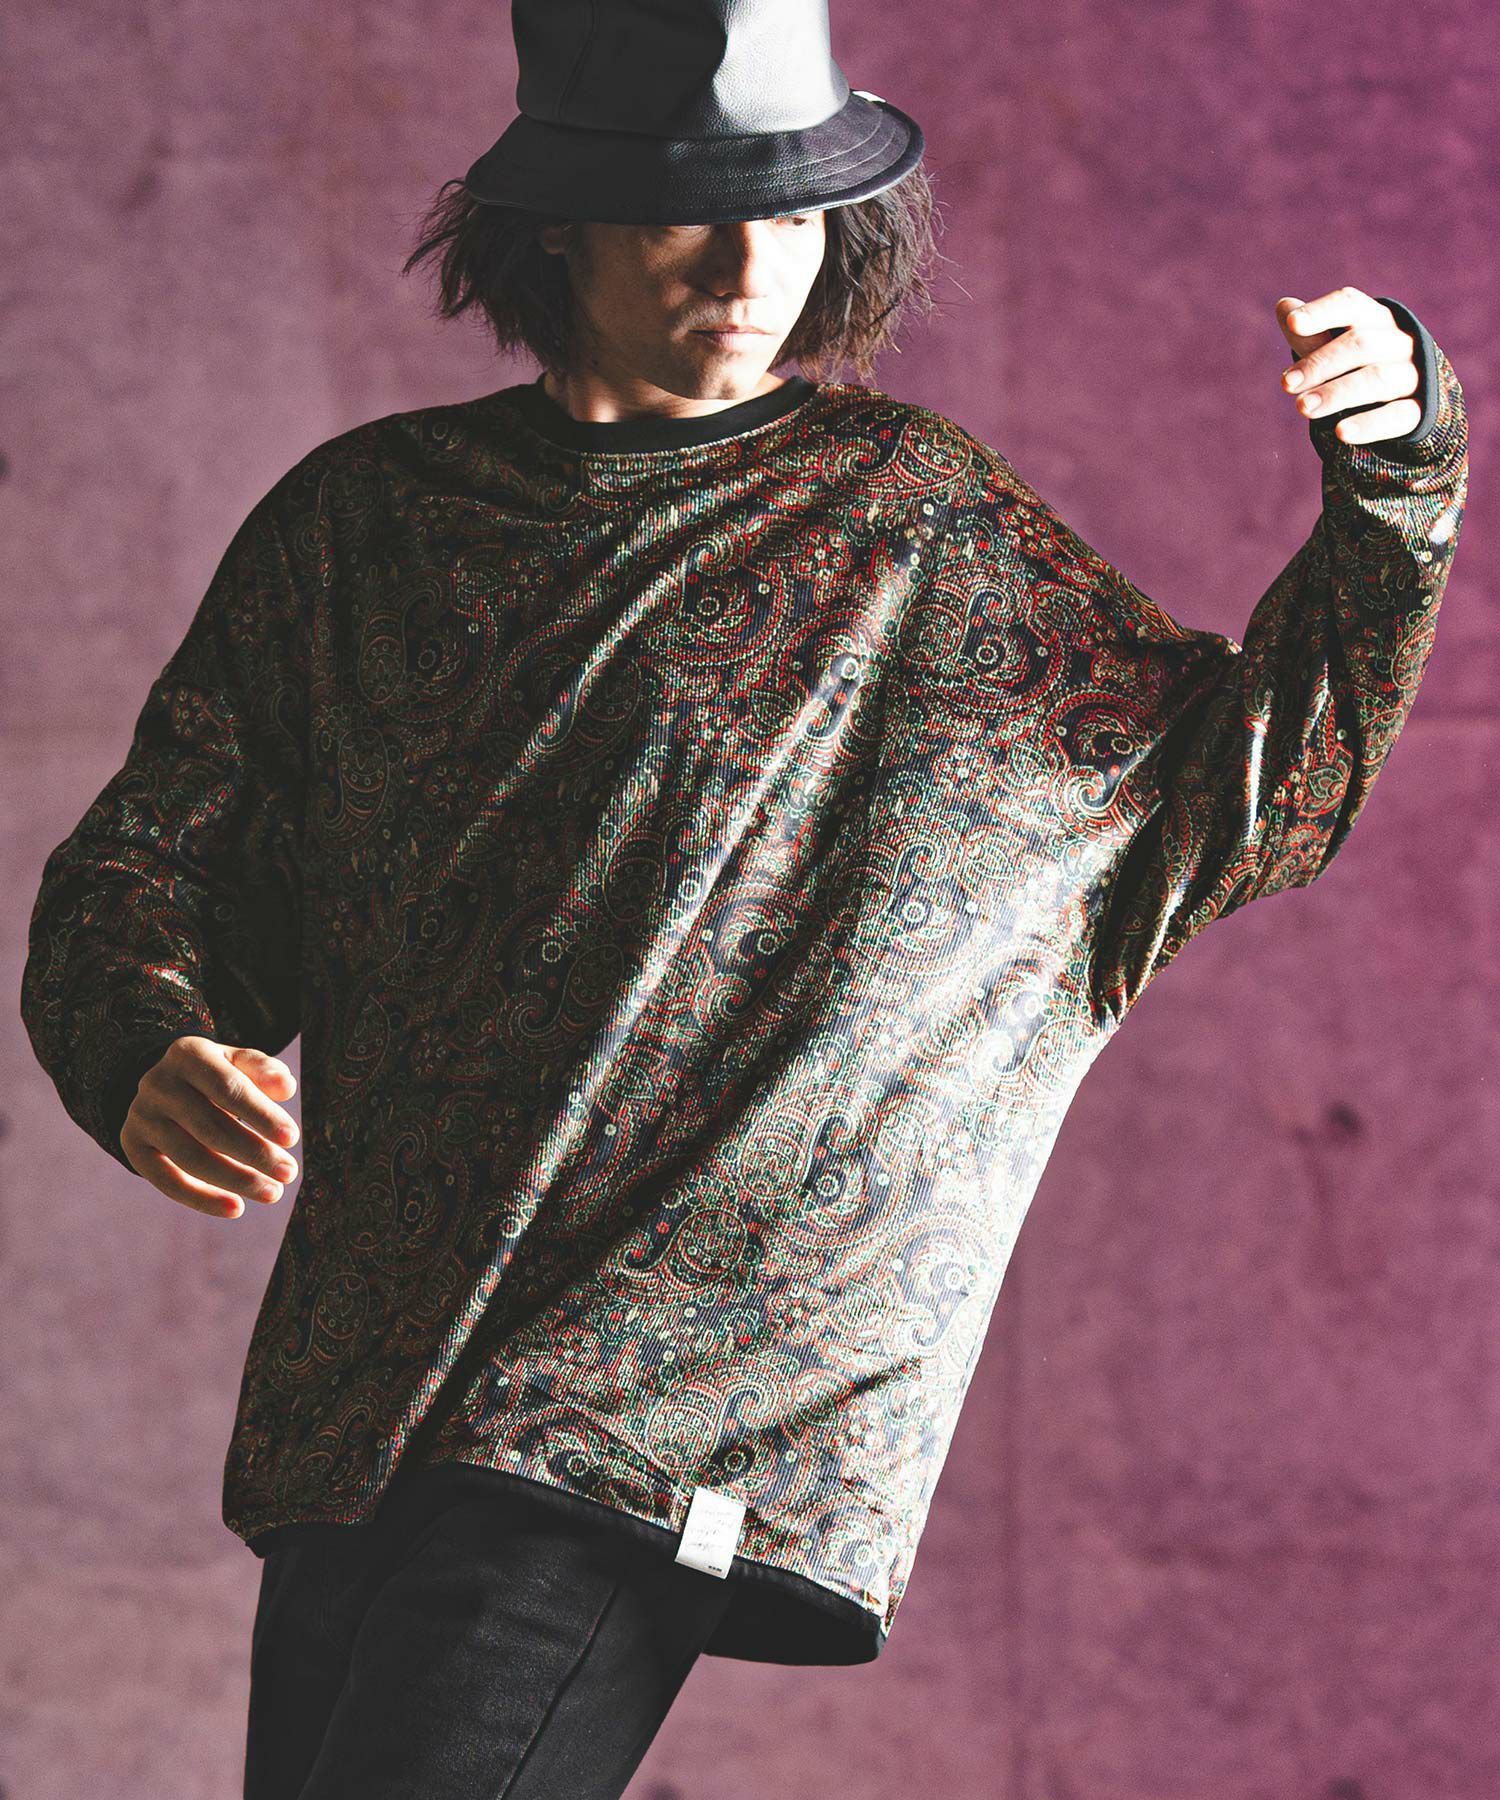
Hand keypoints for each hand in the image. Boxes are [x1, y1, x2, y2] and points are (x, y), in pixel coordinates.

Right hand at [119, 1036, 299, 1218]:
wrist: (165, 1084)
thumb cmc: (217, 1075)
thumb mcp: (238, 1062)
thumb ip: (264, 1070)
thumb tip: (286, 1087)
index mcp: (187, 1055)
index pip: (228, 1088)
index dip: (261, 1115)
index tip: (292, 1138)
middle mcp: (158, 1084)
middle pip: (210, 1127)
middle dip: (254, 1153)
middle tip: (288, 1173)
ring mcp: (141, 1116)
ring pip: (190, 1158)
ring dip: (235, 1180)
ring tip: (271, 1192)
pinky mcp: (133, 1146)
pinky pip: (166, 1180)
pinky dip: (202, 1199)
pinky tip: (236, 1208)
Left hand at [1276, 287, 1423, 444]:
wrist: (1405, 406)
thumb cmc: (1358, 369)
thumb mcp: (1333, 350)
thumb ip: (1310, 335)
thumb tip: (1283, 306)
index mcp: (1376, 320)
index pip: (1351, 306)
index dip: (1322, 312)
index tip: (1293, 323)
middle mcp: (1399, 342)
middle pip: (1361, 344)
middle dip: (1320, 363)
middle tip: (1286, 384)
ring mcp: (1413, 376)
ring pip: (1377, 379)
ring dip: (1337, 393)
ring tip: (1303, 407)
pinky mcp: (1420, 412)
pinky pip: (1396, 416)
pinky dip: (1368, 424)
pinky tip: (1341, 433)